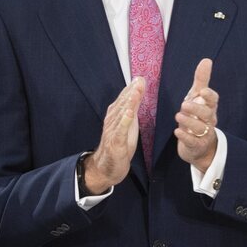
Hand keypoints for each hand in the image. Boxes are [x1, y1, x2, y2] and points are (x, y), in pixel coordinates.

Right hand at [83, 78, 144, 193]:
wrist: (106, 168)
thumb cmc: (119, 145)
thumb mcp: (128, 126)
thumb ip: (131, 111)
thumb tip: (137, 94)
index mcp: (115, 117)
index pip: (124, 100)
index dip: (132, 89)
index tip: (140, 78)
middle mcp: (112, 122)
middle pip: (122, 104)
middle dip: (131, 92)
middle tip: (139, 80)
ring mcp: (113, 132)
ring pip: (121, 115)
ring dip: (129, 102)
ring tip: (136, 91)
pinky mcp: (115, 143)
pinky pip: (120, 131)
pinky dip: (124, 121)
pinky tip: (129, 112)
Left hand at [174, 58, 218, 168]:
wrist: (200, 145)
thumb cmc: (198, 116)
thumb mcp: (198, 97)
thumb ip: (202, 80)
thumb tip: (207, 60)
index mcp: (210, 107)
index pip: (213, 100)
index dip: (209, 96)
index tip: (202, 91)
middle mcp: (209, 120)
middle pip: (207, 114)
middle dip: (196, 109)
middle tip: (183, 105)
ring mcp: (204, 134)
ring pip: (200, 128)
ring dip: (189, 122)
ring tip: (178, 117)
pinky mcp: (197, 145)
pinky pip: (192, 141)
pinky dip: (185, 136)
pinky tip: (177, 131)